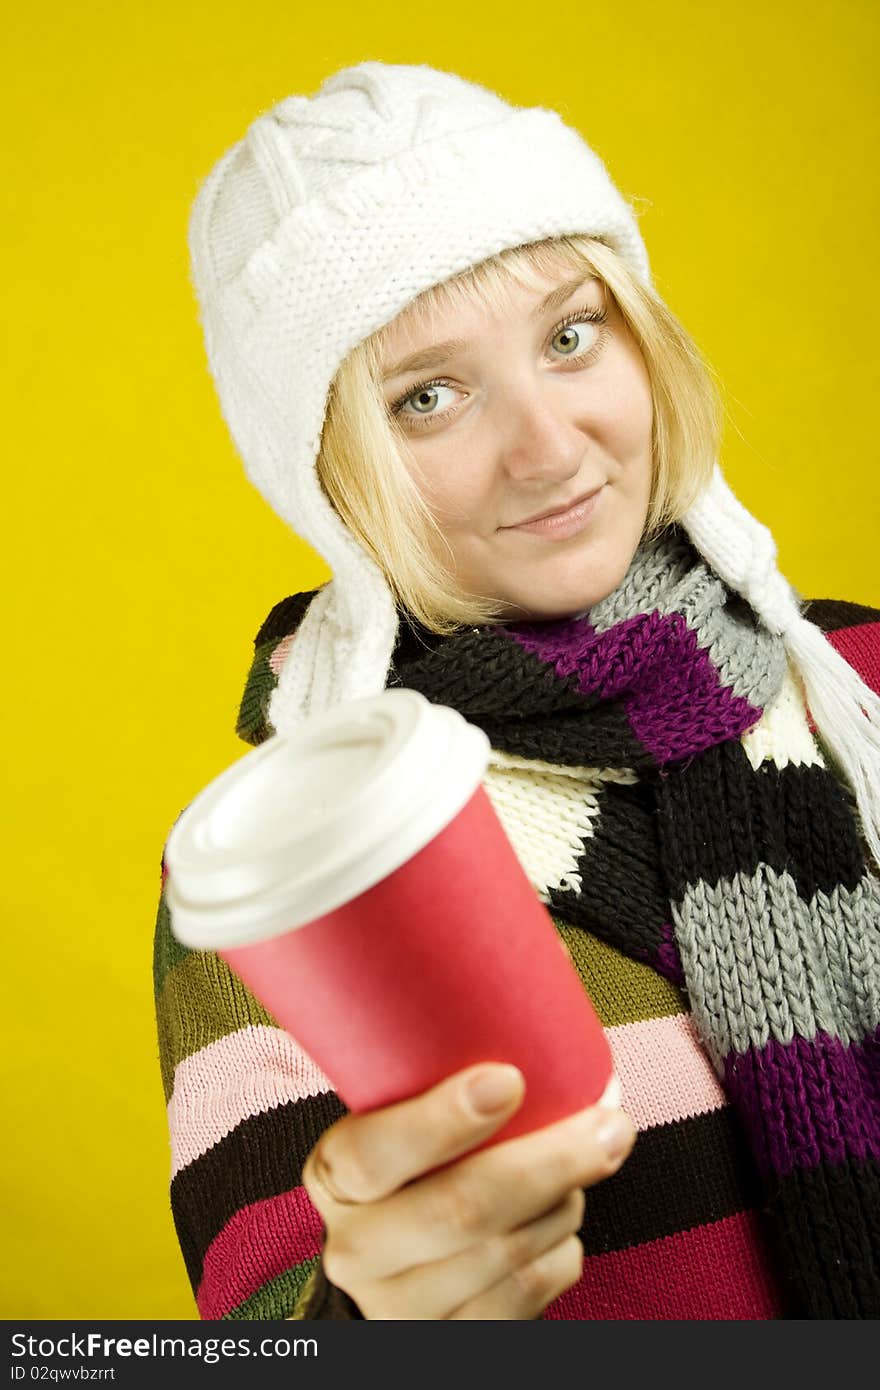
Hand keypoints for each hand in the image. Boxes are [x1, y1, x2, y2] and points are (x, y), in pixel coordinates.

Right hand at [302, 1063, 635, 1318]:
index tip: (508, 1078)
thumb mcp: (400, 1111)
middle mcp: (357, 1248)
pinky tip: (559, 1220)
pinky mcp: (453, 1342)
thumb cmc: (412, 1164)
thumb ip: (449, 1049)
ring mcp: (402, 1308)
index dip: (440, 1119)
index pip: (372, 1153)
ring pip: (509, 1256)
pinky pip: (529, 1299)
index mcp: (334, 1174)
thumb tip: (541, 951)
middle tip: (609, 1125)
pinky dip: (563, 1252)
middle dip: (550, 1161)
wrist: (394, 1269)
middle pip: (460, 1210)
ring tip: (581, 1162)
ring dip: (565, 1203)